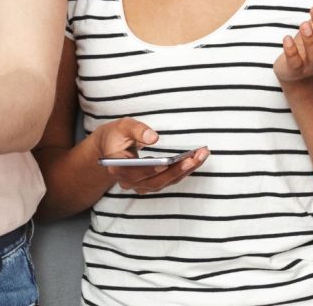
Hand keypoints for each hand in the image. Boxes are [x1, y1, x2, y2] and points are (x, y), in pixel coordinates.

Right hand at [93, 117, 208, 193]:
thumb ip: (137, 130)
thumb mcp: (123, 126)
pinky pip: (169, 180)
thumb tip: (154, 137)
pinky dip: (183, 171)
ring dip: (185, 170)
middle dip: (177, 169)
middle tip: (195, 157)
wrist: (110, 147)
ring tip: (201, 155)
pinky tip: (196, 159)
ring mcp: (140, 185)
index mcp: (117, 167)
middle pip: (155, 180)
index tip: (165, 163)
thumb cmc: (116, 135)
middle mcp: (128, 181)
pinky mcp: (151, 184)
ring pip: (165, 182)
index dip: (149, 169)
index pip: (134, 172)